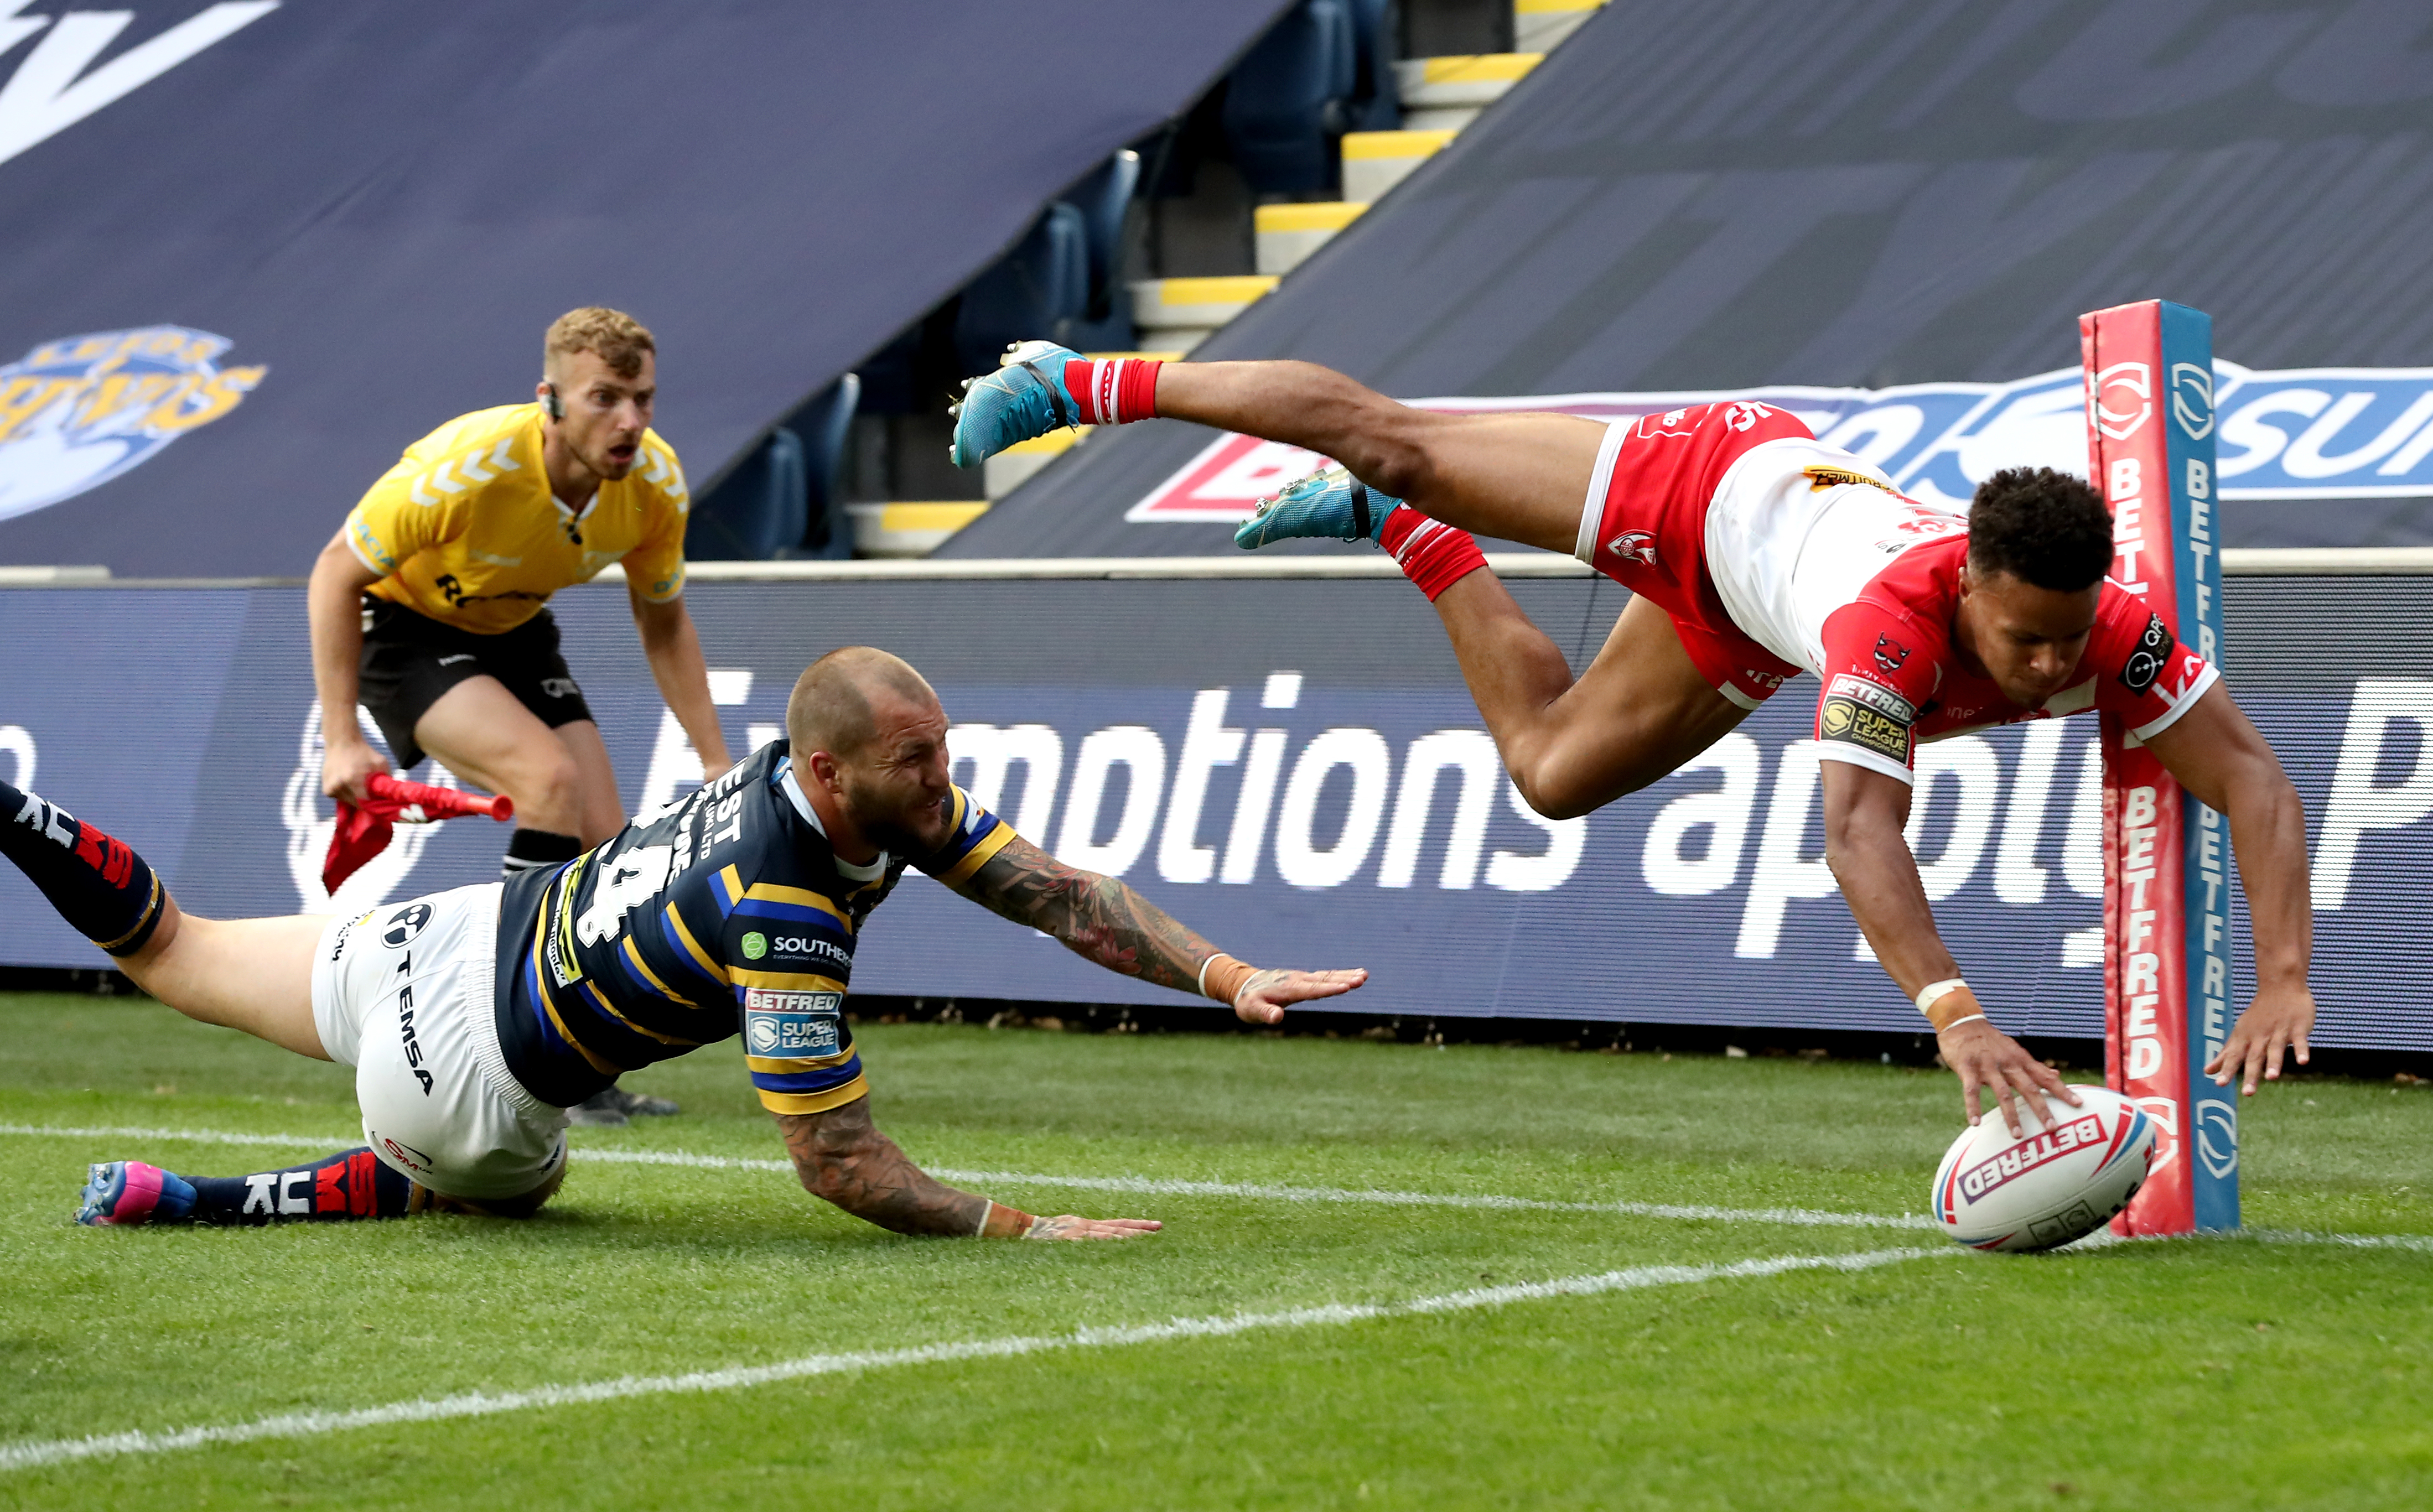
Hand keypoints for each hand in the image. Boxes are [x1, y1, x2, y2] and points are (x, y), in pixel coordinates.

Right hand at [321, 735, 387, 803]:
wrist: (342, 743)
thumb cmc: (364, 753)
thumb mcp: (381, 763)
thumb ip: (386, 782)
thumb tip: (391, 799)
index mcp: (353, 780)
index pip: (366, 803)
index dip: (375, 804)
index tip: (380, 801)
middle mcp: (339, 786)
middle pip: (357, 805)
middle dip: (366, 801)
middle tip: (371, 792)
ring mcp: (330, 789)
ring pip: (349, 803)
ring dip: (356, 798)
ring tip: (358, 784)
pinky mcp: (326, 790)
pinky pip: (341, 799)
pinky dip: (347, 794)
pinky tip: (349, 783)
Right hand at [1024, 1215, 1161, 1240]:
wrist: (1023, 1230)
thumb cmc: (1043, 1235)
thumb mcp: (1068, 1232)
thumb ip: (1084, 1236)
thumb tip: (1103, 1241)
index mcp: (1087, 1225)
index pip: (1118, 1224)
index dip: (1137, 1225)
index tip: (1155, 1225)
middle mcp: (1087, 1226)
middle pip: (1119, 1227)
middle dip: (1140, 1228)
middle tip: (1160, 1227)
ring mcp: (1080, 1233)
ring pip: (1110, 1234)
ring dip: (1129, 1235)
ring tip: (1148, 1236)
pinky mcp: (1072, 1239)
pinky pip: (1094, 1242)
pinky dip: (1108, 1242)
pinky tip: (1120, 1243)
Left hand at [1233, 967, 1369, 1024]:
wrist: (1244, 984)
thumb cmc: (1248, 1001)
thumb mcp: (1252, 1011)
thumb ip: (1265, 1014)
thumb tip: (1277, 1017)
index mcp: (1289, 989)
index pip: (1313, 990)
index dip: (1329, 988)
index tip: (1346, 986)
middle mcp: (1298, 981)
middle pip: (1324, 980)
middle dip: (1344, 980)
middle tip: (1362, 978)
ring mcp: (1302, 978)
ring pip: (1327, 976)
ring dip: (1345, 975)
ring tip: (1364, 975)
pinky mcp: (1304, 980)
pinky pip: (1324, 976)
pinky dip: (1339, 975)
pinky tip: (1352, 975)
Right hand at [1939, 1017, 2078, 1135]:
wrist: (1962, 1022)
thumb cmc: (1990, 1041)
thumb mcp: (2015, 1051)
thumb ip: (2034, 1066)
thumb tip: (2058, 1076)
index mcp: (2021, 1061)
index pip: (2046, 1078)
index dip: (2063, 1091)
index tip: (2079, 1104)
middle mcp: (2008, 1064)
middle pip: (2029, 1088)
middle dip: (2042, 1109)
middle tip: (2053, 1129)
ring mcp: (1988, 1066)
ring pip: (2002, 1093)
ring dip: (2011, 1115)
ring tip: (2017, 1135)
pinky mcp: (1967, 1068)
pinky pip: (1971, 1090)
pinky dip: (1973, 1107)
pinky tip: (1975, 1122)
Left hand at [2207, 982, 2313, 1094]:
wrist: (2280, 985)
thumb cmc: (2258, 1014)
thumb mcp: (2239, 1032)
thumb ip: (2226, 1053)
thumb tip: (2208, 1071)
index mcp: (2245, 1037)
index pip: (2234, 1056)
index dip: (2227, 1069)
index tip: (2219, 1083)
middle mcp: (2260, 1036)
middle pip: (2254, 1057)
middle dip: (2251, 1075)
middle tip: (2248, 1093)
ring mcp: (2279, 1031)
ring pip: (2275, 1049)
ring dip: (2274, 1063)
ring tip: (2271, 1078)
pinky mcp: (2298, 1027)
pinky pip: (2300, 1041)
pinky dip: (2301, 1050)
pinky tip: (2303, 1062)